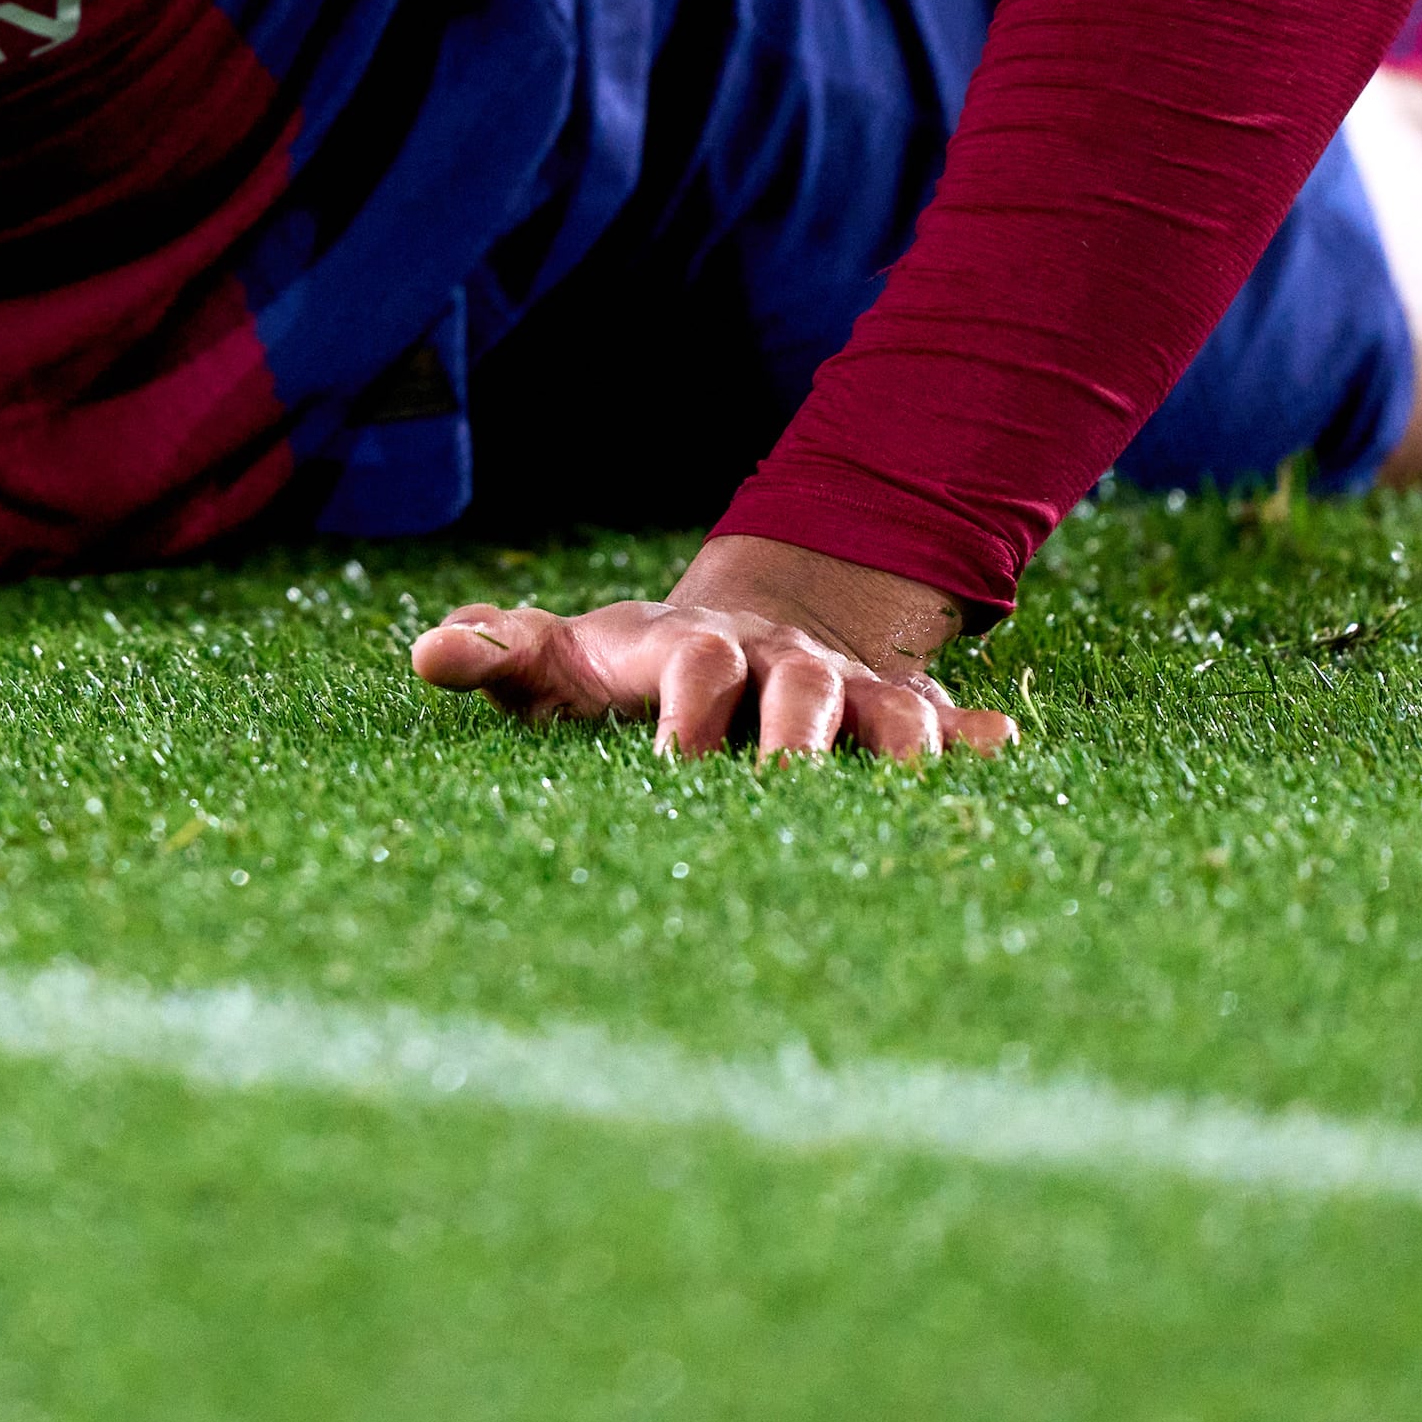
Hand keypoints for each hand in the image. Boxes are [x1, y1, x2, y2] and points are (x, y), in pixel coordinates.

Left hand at [406, 535, 1013, 762]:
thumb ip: (494, 651)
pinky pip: (948, 721)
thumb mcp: (559, 657)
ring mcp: (846, 692)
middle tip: (789, 789)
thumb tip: (421, 652)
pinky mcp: (899, 720)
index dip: (690, 708)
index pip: (698, 665)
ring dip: (902, 739)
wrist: (737, 632)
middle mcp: (780, 664)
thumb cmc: (628, 667)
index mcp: (695, 651)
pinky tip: (1000, 753)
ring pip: (890, 707)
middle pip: (804, 685)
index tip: (674, 767)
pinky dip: (974, 738)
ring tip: (912, 780)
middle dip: (801, 730)